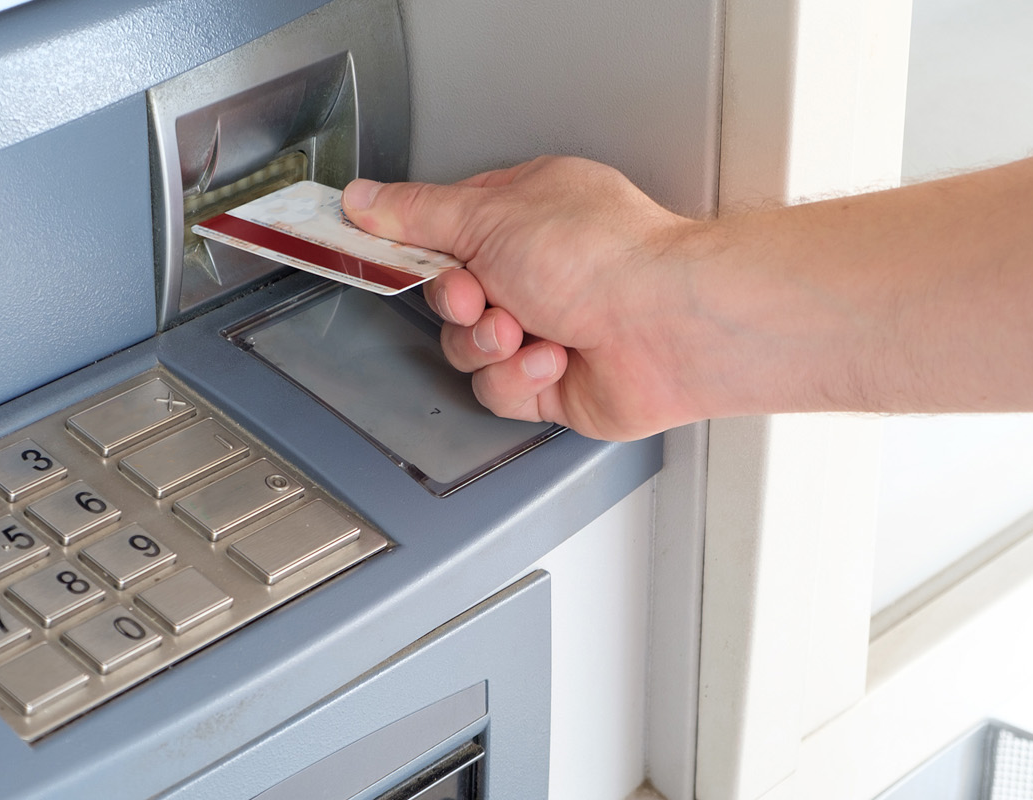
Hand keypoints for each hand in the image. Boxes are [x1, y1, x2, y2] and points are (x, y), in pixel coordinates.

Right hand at [343, 156, 706, 440]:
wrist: (666, 326)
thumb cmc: (605, 257)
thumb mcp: (489, 216)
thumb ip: (417, 213)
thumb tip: (365, 200)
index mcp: (524, 211)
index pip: (442, 226)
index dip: (409, 245)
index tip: (377, 252)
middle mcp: (536, 267)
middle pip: (448, 295)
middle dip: (456, 302)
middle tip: (477, 295)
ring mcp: (545, 325)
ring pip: (467, 348)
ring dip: (489, 343)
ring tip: (525, 329)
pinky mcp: (551, 382)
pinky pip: (497, 389)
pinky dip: (520, 376)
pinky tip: (555, 358)